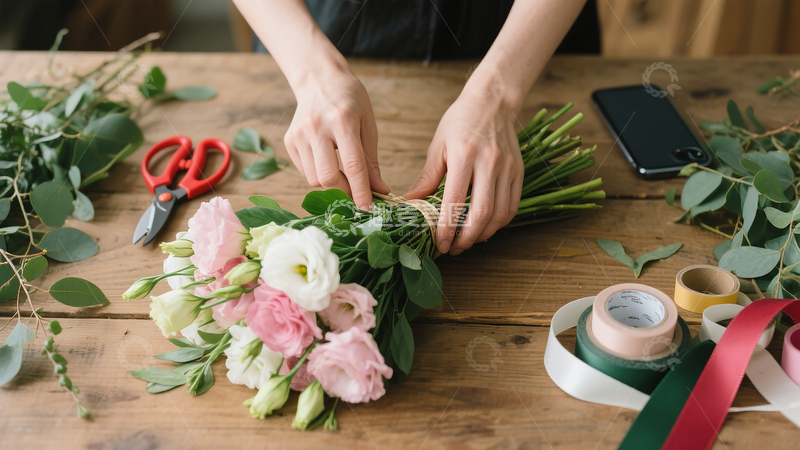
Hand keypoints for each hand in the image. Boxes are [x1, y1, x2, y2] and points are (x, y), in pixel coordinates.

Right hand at [284, 67, 388, 208]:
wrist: (319, 79)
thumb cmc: (350, 101)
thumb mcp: (368, 125)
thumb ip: (371, 160)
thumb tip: (380, 190)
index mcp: (342, 121)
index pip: (352, 165)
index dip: (360, 191)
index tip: (368, 209)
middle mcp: (317, 128)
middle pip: (327, 177)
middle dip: (343, 191)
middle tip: (355, 189)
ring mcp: (299, 134)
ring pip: (313, 179)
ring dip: (330, 183)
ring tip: (340, 167)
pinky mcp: (289, 140)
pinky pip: (304, 171)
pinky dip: (318, 173)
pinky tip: (325, 158)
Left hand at [405, 90, 522, 255]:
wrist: (492, 101)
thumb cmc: (460, 121)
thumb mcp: (438, 145)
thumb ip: (427, 177)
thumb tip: (411, 202)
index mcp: (464, 155)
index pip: (455, 201)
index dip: (447, 228)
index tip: (440, 244)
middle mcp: (489, 163)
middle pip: (482, 213)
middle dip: (466, 238)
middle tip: (454, 249)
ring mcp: (508, 168)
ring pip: (500, 214)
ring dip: (484, 234)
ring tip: (468, 241)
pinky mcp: (518, 171)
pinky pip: (512, 205)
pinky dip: (500, 222)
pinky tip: (486, 227)